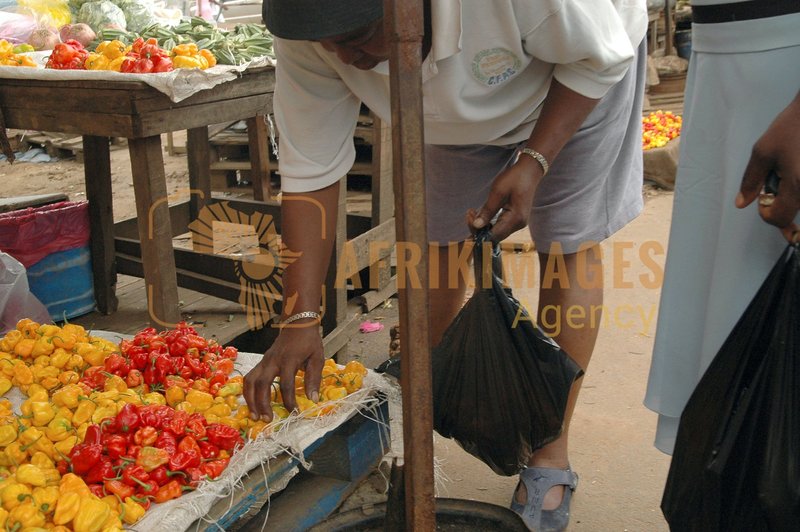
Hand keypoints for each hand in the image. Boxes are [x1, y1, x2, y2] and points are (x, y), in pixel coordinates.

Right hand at [243, 324, 323, 421]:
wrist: (297, 323)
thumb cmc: (309, 342)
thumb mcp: (317, 358)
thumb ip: (314, 379)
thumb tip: (313, 399)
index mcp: (289, 360)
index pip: (286, 384)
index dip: (289, 401)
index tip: (294, 413)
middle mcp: (273, 361)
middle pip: (262, 383)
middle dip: (262, 403)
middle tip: (266, 419)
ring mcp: (264, 361)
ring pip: (250, 381)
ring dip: (250, 399)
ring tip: (255, 415)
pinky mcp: (261, 362)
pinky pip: (249, 378)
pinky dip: (248, 392)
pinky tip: (252, 403)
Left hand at [468, 154, 542, 240]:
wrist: (529, 171)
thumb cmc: (514, 179)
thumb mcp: (498, 192)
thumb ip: (488, 210)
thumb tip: (476, 226)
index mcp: (516, 218)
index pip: (493, 235)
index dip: (478, 230)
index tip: (469, 216)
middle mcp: (519, 224)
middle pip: (494, 236)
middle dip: (479, 228)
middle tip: (470, 213)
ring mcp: (518, 223)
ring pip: (496, 233)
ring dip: (483, 226)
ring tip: (473, 211)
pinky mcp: (516, 220)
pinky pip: (500, 227)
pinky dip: (489, 223)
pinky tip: (481, 214)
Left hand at [736, 93, 799, 242]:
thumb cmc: (791, 127)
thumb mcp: (763, 152)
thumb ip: (751, 181)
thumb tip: (741, 204)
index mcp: (797, 184)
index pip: (780, 217)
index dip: (766, 213)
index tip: (763, 198)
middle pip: (792, 212)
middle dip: (780, 202)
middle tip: (777, 179)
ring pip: (799, 202)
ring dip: (790, 193)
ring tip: (788, 168)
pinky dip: (797, 186)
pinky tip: (796, 168)